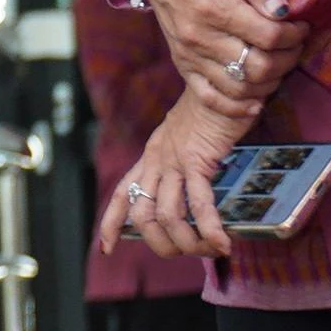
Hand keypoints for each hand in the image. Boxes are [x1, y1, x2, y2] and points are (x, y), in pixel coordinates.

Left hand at [95, 93, 243, 264]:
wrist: (224, 77)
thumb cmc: (214, 108)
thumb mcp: (188, 135)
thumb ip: (183, 160)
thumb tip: (195, 193)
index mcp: (151, 154)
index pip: (123, 193)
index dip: (111, 223)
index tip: (106, 248)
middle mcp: (156, 159)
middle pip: (142, 215)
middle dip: (161, 243)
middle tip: (186, 253)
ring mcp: (173, 159)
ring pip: (168, 216)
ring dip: (188, 242)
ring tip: (209, 251)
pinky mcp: (197, 158)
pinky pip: (199, 203)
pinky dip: (209, 229)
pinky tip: (221, 243)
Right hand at [122, 0, 305, 108]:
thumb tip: (283, 11)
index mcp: (214, 7)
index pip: (268, 36)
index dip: (294, 35)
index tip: (301, 25)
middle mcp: (200, 37)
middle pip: (258, 67)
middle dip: (287, 59)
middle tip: (295, 44)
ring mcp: (189, 55)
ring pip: (240, 87)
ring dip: (269, 81)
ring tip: (279, 63)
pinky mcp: (183, 64)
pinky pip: (211, 98)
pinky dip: (237, 106)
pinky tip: (256, 101)